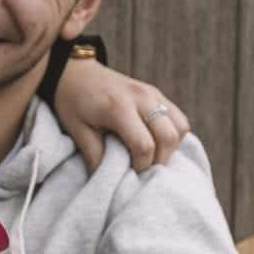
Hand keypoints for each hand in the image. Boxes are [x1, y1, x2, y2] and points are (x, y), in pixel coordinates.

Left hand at [55, 57, 189, 172]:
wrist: (76, 73)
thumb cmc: (73, 103)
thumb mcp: (77, 130)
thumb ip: (94, 155)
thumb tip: (109, 179)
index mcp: (119, 107)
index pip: (144, 145)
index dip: (140, 165)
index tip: (129, 172)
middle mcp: (142, 97)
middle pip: (169, 137)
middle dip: (160, 159)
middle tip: (142, 168)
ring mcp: (153, 92)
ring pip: (181, 127)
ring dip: (170, 147)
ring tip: (150, 156)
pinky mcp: (157, 92)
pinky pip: (178, 118)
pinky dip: (173, 134)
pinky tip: (155, 142)